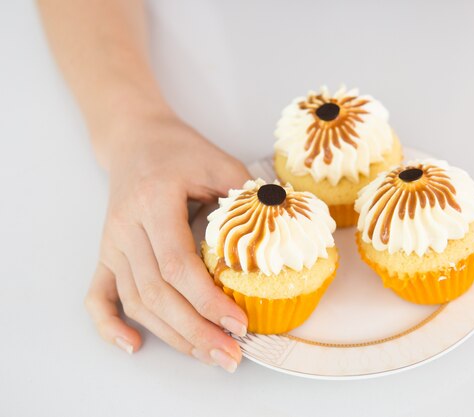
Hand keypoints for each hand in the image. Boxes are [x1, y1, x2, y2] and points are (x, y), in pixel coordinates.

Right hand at [84, 113, 249, 372]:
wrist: (134, 138)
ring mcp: (111, 243)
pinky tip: (134, 345)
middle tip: (229, 355)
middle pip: (156, 293)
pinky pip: (98, 296)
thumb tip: (288, 227)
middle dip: (195, 330)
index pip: (177, 264)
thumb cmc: (179, 150)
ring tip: (208, 355)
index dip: (208, 300)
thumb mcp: (218, 162)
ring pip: (135, 301)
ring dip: (171, 335)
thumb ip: (249, 195)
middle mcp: (126, 227)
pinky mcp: (105, 253)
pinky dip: (110, 325)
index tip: (239, 323)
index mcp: (154, 201)